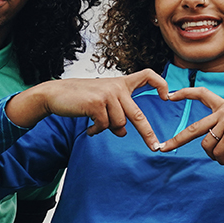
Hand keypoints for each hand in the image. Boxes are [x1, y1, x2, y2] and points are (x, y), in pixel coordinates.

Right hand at [15, 70, 170, 150]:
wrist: (56, 94)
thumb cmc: (81, 98)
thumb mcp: (103, 101)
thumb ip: (117, 113)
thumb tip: (123, 132)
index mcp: (122, 83)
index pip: (147, 75)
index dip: (160, 84)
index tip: (167, 96)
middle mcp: (117, 87)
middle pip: (138, 115)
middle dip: (147, 133)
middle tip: (155, 147)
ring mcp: (107, 94)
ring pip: (119, 124)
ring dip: (107, 129)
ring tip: (95, 125)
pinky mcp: (97, 103)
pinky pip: (104, 126)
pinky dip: (97, 130)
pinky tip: (89, 128)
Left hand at [155, 88, 223, 166]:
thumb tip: (221, 157)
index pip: (202, 94)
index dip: (185, 93)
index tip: (170, 95)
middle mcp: (223, 113)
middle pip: (193, 128)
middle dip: (176, 140)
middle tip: (161, 149)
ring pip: (208, 147)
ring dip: (217, 157)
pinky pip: (220, 154)